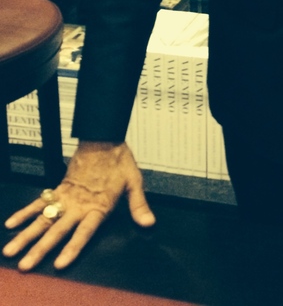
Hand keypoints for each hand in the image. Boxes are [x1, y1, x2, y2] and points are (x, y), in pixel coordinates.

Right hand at [3, 141, 154, 270]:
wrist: (103, 139)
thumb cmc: (119, 161)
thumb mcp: (133, 182)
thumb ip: (138, 205)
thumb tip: (149, 223)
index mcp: (98, 207)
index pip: (83, 232)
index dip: (72, 247)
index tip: (59, 263)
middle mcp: (79, 205)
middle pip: (57, 230)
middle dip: (40, 249)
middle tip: (26, 264)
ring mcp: (66, 198)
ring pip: (43, 219)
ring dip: (27, 235)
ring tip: (12, 250)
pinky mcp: (60, 189)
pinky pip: (39, 203)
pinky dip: (25, 213)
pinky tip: (12, 224)